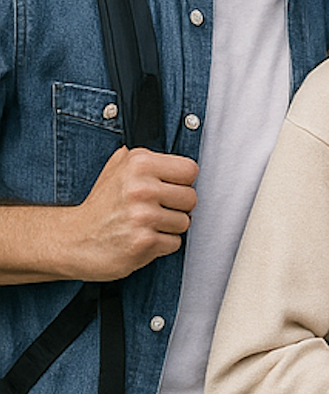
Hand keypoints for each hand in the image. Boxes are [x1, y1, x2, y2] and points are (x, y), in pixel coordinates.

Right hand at [68, 146, 199, 280]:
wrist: (72, 240)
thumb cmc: (99, 206)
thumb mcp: (115, 168)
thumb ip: (143, 157)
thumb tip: (172, 149)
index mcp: (139, 164)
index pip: (190, 170)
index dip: (182, 182)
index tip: (168, 188)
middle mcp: (141, 188)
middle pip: (191, 198)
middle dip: (177, 207)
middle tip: (155, 210)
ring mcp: (143, 216)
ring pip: (184, 222)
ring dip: (169, 228)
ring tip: (145, 225)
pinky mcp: (143, 242)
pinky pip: (174, 243)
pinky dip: (161, 245)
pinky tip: (140, 238)